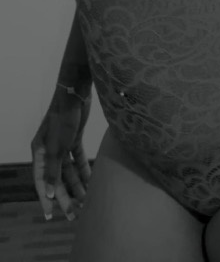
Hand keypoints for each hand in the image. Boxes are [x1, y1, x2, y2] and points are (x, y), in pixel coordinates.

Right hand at [31, 86, 91, 222]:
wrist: (76, 93)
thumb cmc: (63, 118)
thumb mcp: (57, 146)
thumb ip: (52, 170)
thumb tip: (47, 193)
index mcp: (39, 152)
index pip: (41, 181)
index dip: (45, 199)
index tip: (50, 216)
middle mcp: (49, 150)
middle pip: (57, 178)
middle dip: (65, 196)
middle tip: (73, 215)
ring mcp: (62, 144)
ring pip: (69, 170)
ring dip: (77, 185)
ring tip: (86, 202)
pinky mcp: (74, 138)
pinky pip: (78, 159)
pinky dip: (84, 170)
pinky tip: (91, 182)